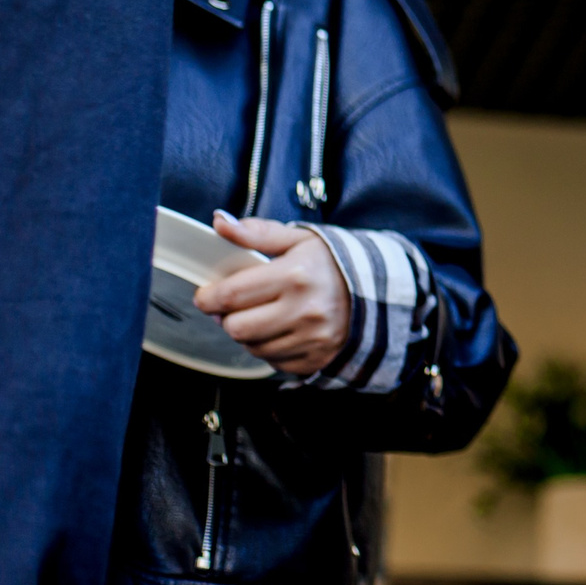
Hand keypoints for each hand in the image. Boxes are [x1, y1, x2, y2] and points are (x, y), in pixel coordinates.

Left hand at [193, 214, 349, 375]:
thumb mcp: (298, 239)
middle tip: (236, 306)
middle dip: (227, 317)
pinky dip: (270, 348)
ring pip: (252, 347)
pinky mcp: (316, 359)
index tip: (207, 294)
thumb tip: (219, 222)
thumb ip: (256, 232)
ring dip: (249, 333)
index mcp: (295, 275)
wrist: (378, 289)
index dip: (209, 297)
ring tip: (264, 315)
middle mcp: (304, 310)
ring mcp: (312, 338)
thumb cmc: (332, 263)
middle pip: (236, 327)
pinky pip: (272, 362)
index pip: (231, 295)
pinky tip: (282, 330)